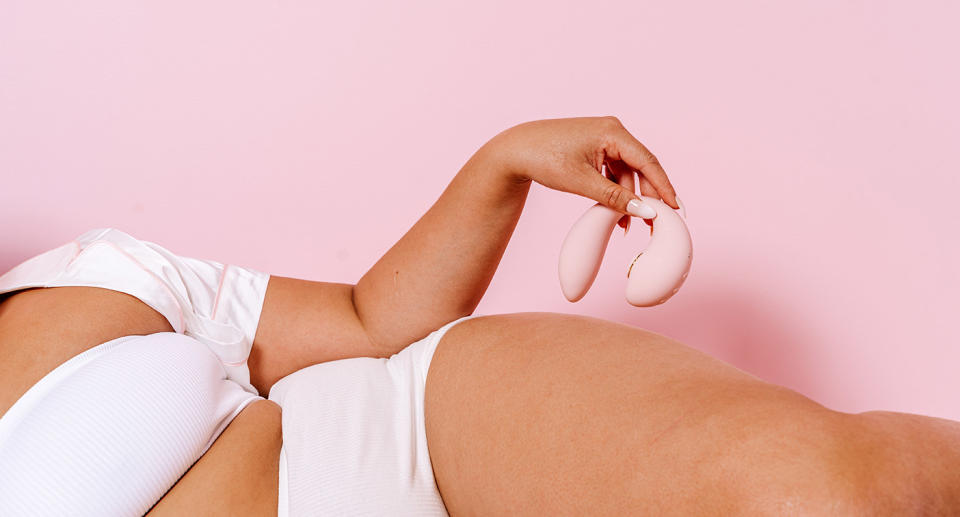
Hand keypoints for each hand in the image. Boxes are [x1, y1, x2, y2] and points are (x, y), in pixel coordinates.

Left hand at [486, 116, 678, 231]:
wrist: (515, 151)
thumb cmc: (545, 159)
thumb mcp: (583, 183)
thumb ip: (616, 198)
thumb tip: (644, 211)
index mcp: (613, 132)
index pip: (648, 162)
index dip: (664, 187)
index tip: (675, 209)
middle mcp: (612, 131)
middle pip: (639, 168)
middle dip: (646, 197)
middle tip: (653, 223)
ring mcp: (603, 138)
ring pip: (626, 172)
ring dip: (627, 198)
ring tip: (626, 225)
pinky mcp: (594, 148)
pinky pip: (613, 171)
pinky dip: (614, 191)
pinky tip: (614, 212)